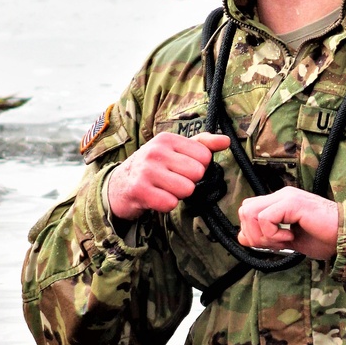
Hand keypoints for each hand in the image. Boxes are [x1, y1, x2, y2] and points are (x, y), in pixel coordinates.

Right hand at [106, 131, 230, 219]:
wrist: (119, 185)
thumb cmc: (153, 167)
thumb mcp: (174, 150)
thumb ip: (202, 144)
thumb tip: (226, 141)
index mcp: (167, 139)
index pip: (205, 156)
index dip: (198, 168)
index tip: (181, 169)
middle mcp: (156, 151)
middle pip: (197, 173)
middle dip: (189, 182)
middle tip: (172, 181)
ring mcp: (146, 170)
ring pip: (186, 190)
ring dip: (178, 195)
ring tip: (164, 189)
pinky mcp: (139, 190)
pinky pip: (170, 203)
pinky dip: (166, 205)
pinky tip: (156, 198)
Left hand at [237, 186, 339, 259]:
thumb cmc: (324, 238)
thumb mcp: (288, 241)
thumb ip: (267, 238)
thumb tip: (242, 238)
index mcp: (280, 202)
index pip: (248, 210)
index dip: (251, 231)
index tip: (272, 244)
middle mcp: (281, 195)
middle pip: (245, 209)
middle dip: (253, 234)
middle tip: (275, 243)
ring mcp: (286, 197)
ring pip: (250, 212)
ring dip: (262, 234)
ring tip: (283, 240)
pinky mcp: (292, 203)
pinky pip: (265, 218)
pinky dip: (272, 233)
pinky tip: (290, 237)